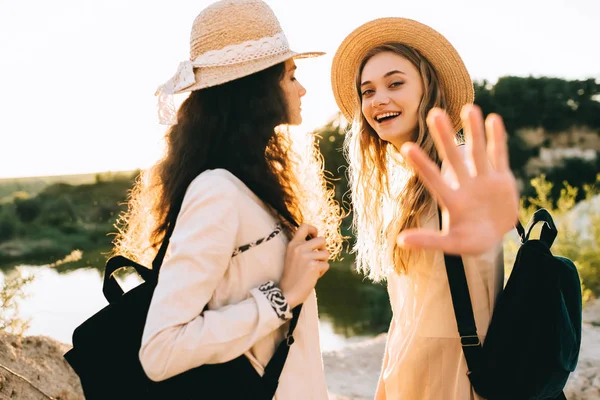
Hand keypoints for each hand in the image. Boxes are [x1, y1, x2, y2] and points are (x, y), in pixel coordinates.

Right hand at [280, 224, 329, 307]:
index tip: (315, 237)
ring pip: (326, 253)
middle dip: (323, 249)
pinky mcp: (313, 266)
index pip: (304, 226)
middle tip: (317, 258)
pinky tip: (313, 277)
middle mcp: (299, 248)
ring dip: (322, 262)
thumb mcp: (293, 257)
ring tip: (312, 270)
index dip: (313, 229)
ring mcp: (306, 256)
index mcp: (292, 244)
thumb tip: (320, 240)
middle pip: (321, 239)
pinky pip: (326, 265)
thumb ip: (303, 248)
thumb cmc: (292, 276)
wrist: (288, 293)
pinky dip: (322, 271)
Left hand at [396, 105, 518, 254]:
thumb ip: (428, 242)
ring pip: (477, 151)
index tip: (407, 146)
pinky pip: (499, 155)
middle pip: (453, 159)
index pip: (433, 179)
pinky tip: (493, 119)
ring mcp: (483, 180)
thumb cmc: (469, 242)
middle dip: (445, 137)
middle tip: (434, 113)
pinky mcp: (501, 179)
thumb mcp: (450, 244)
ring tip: (469, 107)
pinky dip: (497, 139)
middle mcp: (465, 185)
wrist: (492, 237)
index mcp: (451, 201)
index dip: (422, 164)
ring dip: (474, 131)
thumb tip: (400, 242)